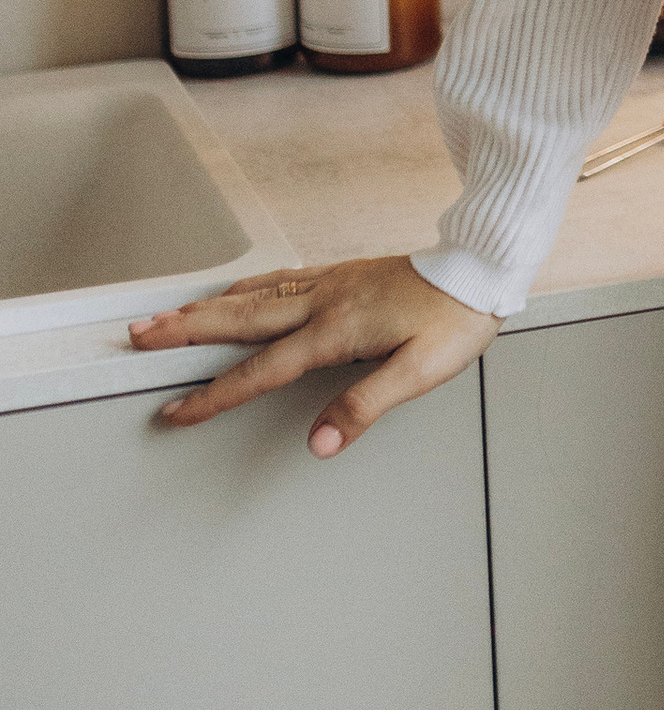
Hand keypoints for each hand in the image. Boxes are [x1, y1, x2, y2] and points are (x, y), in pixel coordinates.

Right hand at [129, 255, 497, 456]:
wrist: (479, 266)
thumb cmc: (455, 319)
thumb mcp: (422, 370)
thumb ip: (366, 406)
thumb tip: (320, 443)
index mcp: (335, 331)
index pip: (261, 372)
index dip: (214, 397)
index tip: (176, 413)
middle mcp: (323, 301)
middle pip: (238, 319)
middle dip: (184, 332)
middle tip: (137, 337)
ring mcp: (329, 282)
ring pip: (252, 294)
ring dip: (205, 307)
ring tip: (165, 317)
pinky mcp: (341, 273)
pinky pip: (277, 279)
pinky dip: (242, 288)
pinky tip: (233, 292)